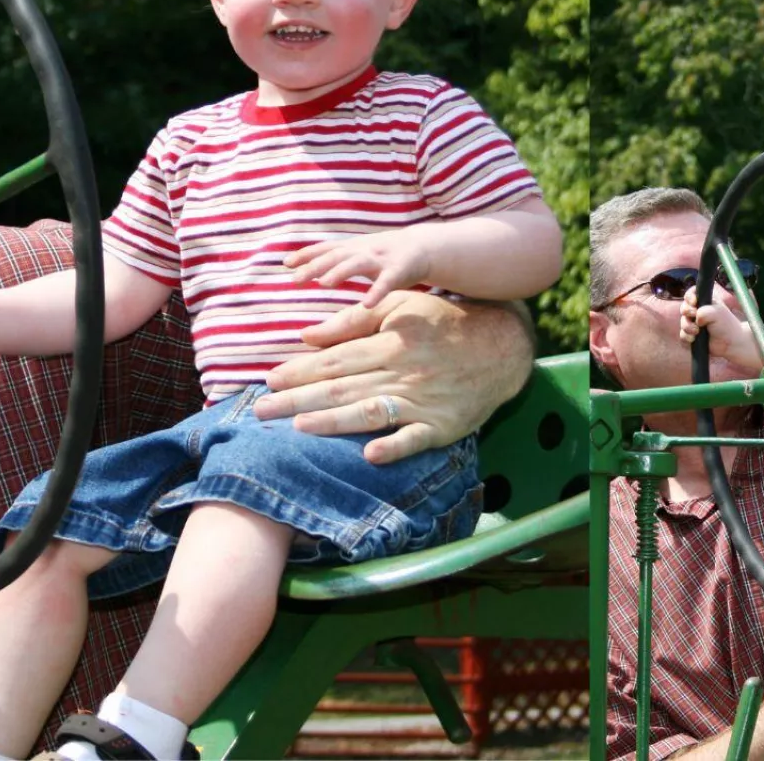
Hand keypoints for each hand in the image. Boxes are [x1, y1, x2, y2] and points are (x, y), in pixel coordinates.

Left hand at [253, 291, 532, 463]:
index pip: (336, 359)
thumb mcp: (401, 308)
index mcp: (389, 342)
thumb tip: (308, 335)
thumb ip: (354, 320)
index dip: (300, 370)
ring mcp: (422, 400)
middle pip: (343, 388)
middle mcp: (402, 371)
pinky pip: (416, 438)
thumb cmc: (443, 323)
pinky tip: (370, 455)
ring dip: (334, 422)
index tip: (269, 379)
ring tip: (299, 428)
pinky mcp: (443, 425)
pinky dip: (394, 447)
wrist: (502, 345)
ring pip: (371, 412)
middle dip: (299, 399)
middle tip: (261, 412)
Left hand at [285, 230, 431, 307]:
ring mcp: (382, 259)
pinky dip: (377, 291)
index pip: (326, 248)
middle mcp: (364, 250)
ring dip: (340, 271)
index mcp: (354, 248)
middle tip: (295, 279)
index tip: (286, 263)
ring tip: (324, 283)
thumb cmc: (386, 255)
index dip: (307, 254)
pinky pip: (387, 281)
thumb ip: (337, 262)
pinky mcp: (401, 269)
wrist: (424, 247)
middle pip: (336, 255)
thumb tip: (308, 273)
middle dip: (315, 265)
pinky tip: (366, 304)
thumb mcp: (360, 255)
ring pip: (358, 263)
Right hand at [680, 287, 755, 366]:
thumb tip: (696, 319)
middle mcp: (698, 311)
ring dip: (687, 326)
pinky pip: (682, 335)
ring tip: (697, 331)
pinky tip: (694, 339)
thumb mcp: (717, 313)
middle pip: (684, 307)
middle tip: (694, 314)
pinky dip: (687, 337)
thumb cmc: (726, 325)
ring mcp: (693, 324)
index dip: (689, 296)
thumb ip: (704, 312)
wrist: (730, 343)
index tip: (694, 301)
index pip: (691, 293)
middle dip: (687, 311)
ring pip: (682, 322)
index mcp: (705, 301)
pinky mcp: (691, 336)